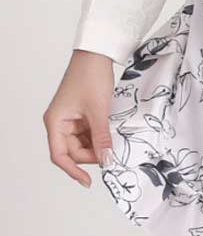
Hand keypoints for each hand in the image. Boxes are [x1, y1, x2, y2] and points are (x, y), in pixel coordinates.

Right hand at [43, 50, 114, 187]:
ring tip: (114, 139)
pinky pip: (90, 132)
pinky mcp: (83, 115)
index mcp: (55, 122)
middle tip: (112, 152)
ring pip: (84, 143)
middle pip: (74, 151)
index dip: (73, 170)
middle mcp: (60, 122)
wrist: (97, 55)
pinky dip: (101, 135)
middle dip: (93, 154)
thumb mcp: (99, 110)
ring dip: (98, 144)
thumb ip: (102, 136)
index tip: (88, 180)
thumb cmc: (91, 77)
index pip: (60, 155)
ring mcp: (72, 119)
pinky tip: (112, 133)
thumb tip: (106, 159)